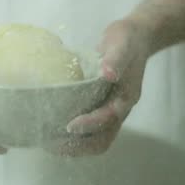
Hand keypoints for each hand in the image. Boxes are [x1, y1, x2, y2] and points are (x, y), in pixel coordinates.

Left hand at [48, 19, 152, 156]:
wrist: (135, 37)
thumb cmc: (127, 40)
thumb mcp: (122, 44)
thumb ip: (115, 58)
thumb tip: (107, 73)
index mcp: (126, 97)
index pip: (108, 118)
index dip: (89, 124)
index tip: (69, 126)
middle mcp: (118, 109)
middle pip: (102, 139)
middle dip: (79, 146)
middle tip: (51, 143)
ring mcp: (109, 110)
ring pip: (95, 139)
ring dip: (74, 146)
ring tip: (49, 142)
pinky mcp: (100, 107)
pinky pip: (88, 130)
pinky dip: (73, 136)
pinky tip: (53, 130)